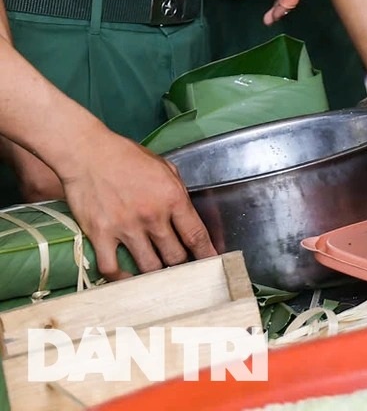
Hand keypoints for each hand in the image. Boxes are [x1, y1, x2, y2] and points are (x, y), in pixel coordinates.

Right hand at [55, 126, 216, 277]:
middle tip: (180, 266)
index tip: (211, 263)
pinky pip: (112, 268)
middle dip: (181, 264)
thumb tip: (186, 214)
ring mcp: (126, 228)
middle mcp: (152, 216)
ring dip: (156, 273)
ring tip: (158, 275)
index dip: (206, 253)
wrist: (88, 154)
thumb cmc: (127, 157)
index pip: (196, 234)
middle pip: (175, 256)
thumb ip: (177, 192)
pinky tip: (127, 279)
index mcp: (172, 198)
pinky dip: (121, 278)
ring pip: (149, 267)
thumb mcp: (164, 168)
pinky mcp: (100, 235)